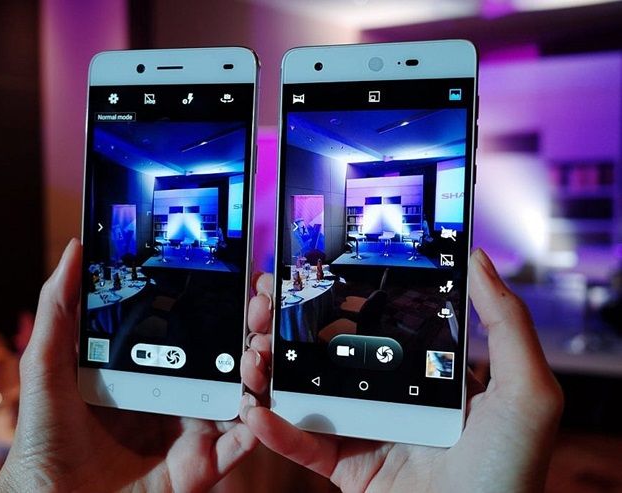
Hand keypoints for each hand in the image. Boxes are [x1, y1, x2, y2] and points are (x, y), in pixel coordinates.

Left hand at [0, 239, 256, 492]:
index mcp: (149, 367)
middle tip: (260, 308)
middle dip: (252, 330)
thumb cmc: (45, 436)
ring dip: (260, 372)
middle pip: (227, 358)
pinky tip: (254, 407)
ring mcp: (191, 429)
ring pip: (243, 395)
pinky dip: (257, 427)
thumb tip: (75, 249)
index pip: (195, 329)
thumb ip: (61, 306)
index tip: (241, 278)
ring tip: (257, 352)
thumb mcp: (48, 362)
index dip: (222, 304)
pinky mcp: (201, 464)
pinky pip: (239, 444)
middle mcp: (176, 394)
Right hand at [240, 249, 563, 492]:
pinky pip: (305, 446)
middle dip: (293, 328)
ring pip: (308, 394)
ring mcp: (366, 433)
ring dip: (273, 372)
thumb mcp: (526, 389)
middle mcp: (393, 398)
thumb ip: (505, 323)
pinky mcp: (347, 469)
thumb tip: (479, 259)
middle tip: (266, 305)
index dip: (342, 298)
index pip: (377, 324)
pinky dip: (277, 431)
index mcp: (429, 375)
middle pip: (332, 354)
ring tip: (255, 352)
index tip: (311, 273)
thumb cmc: (513, 471)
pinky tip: (257, 411)